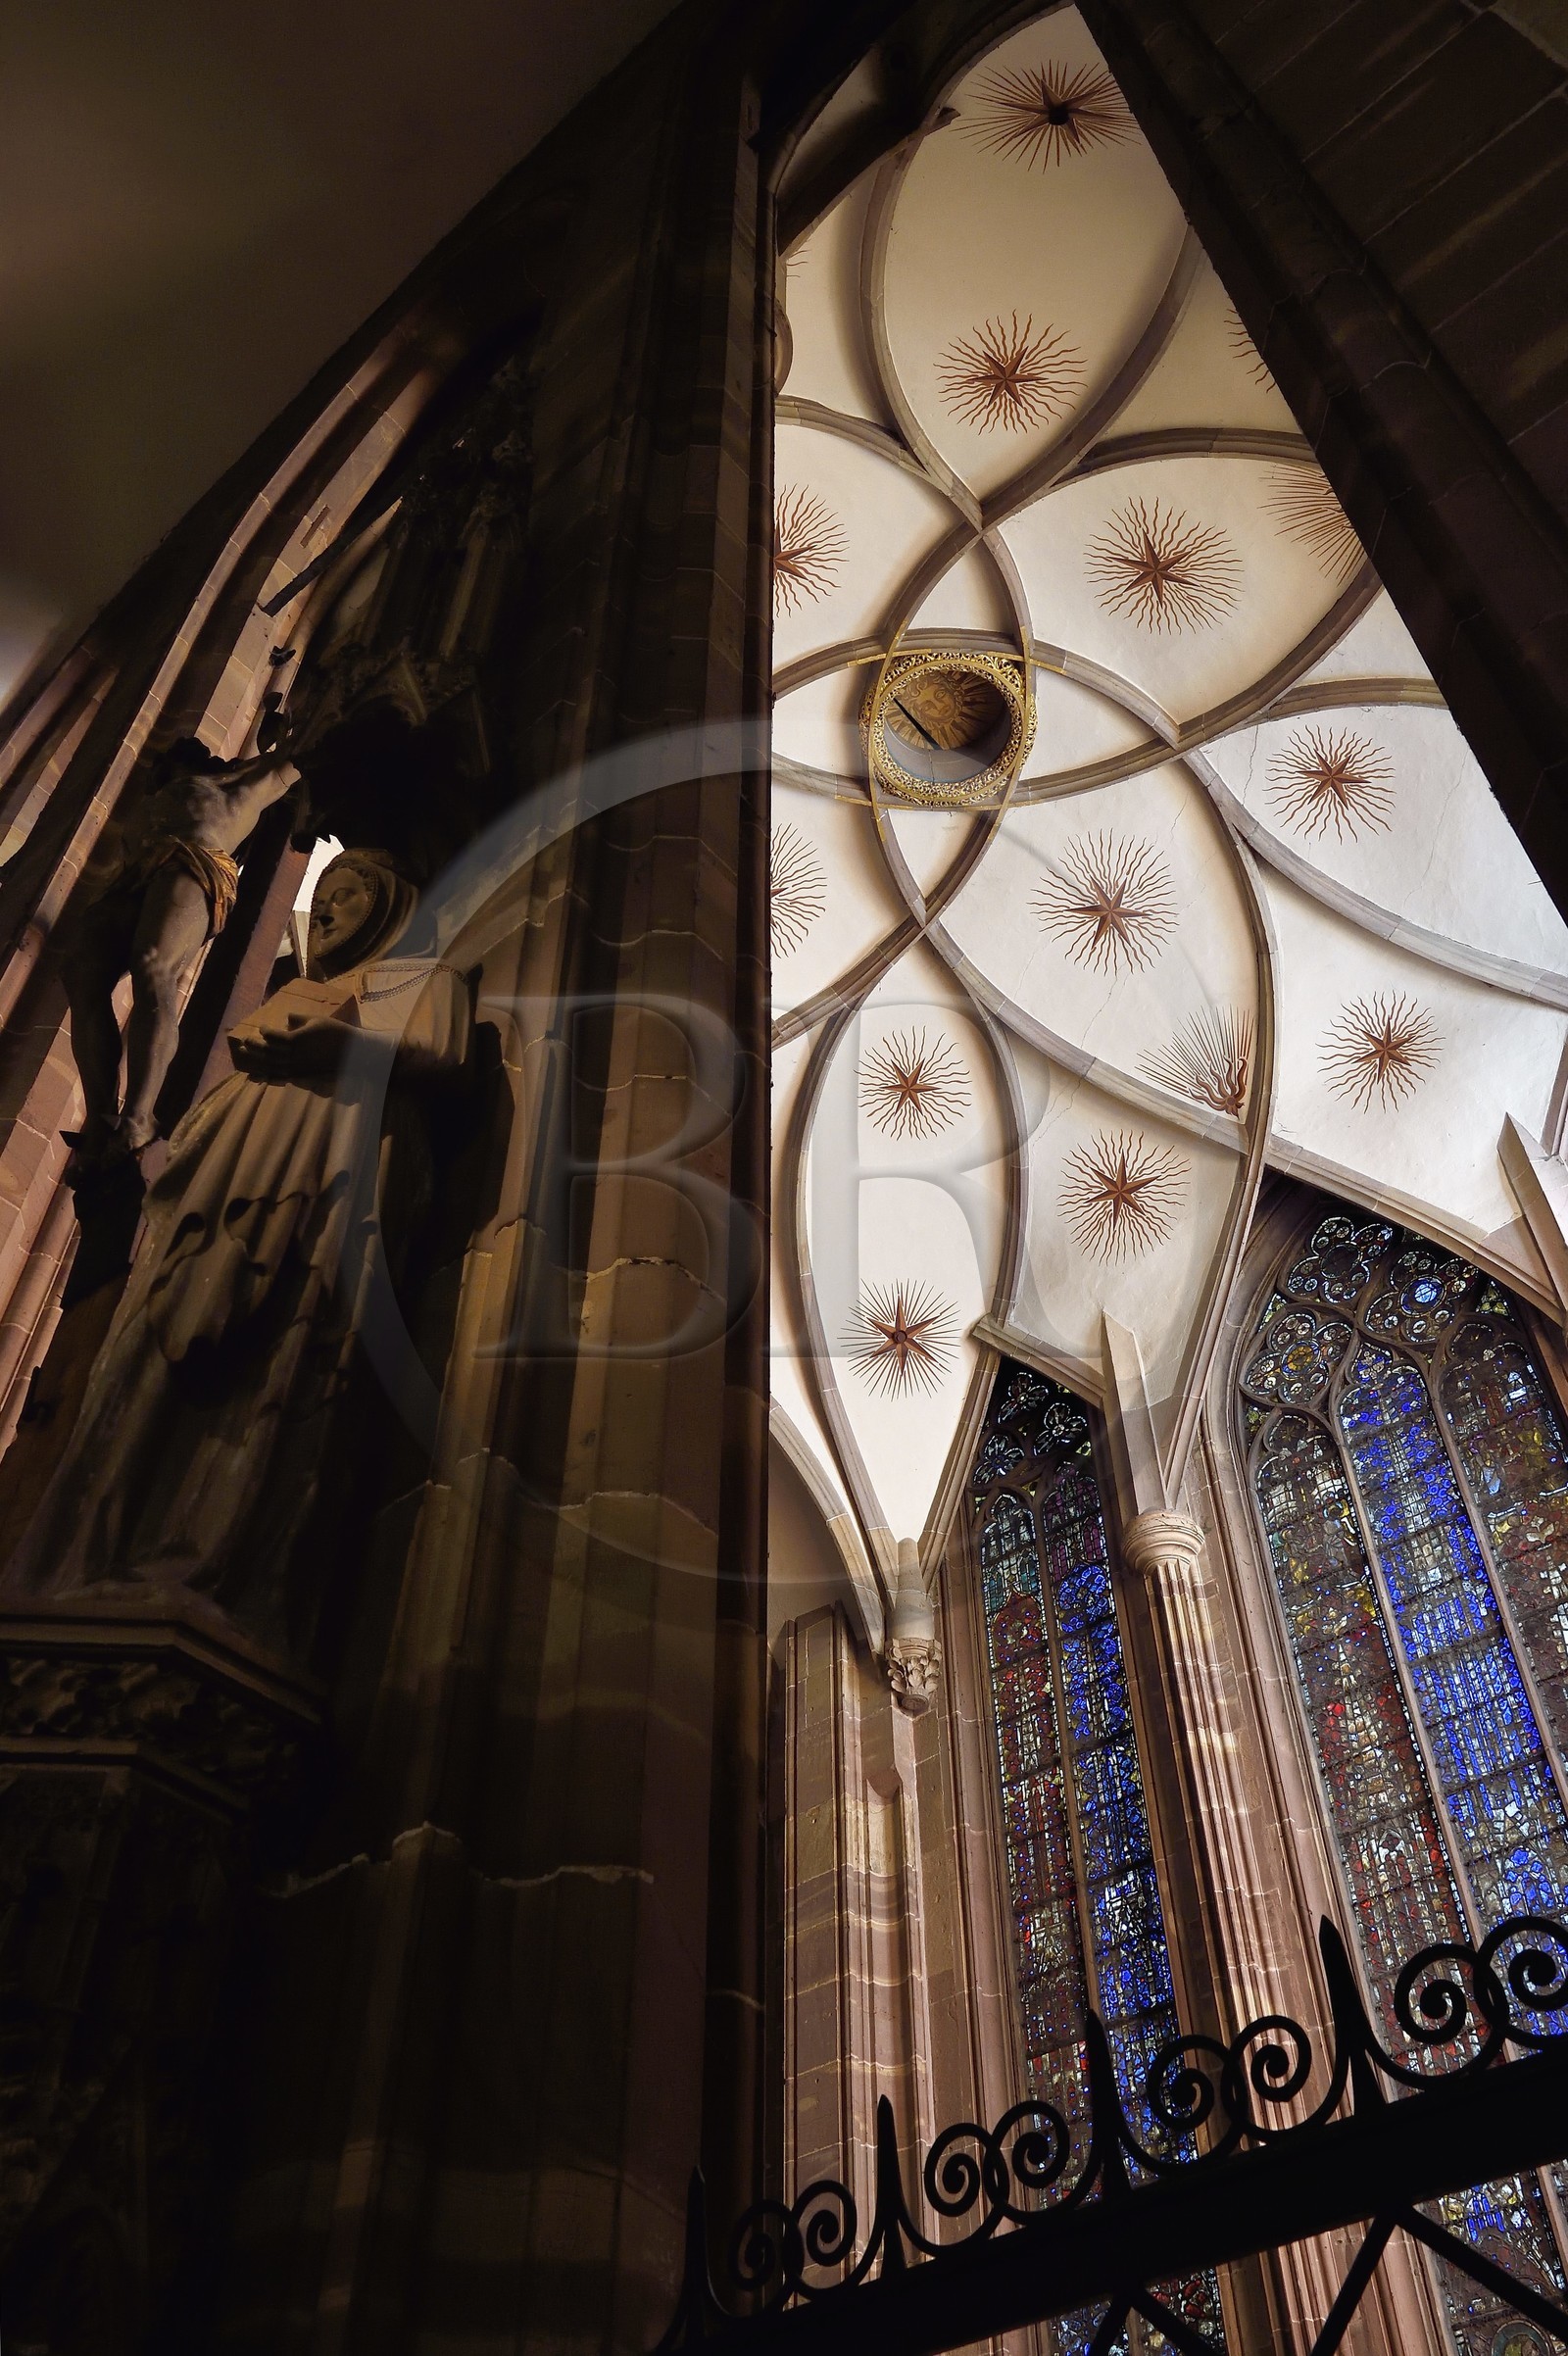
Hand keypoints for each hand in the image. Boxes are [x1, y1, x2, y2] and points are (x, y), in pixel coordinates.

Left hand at [232, 1013, 357, 1078]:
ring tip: (245, 1053)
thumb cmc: (334, 1031)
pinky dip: (267, 1072)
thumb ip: (298, 1018)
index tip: (262, 1028)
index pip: (273, 1036)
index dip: (265, 1031)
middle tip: (245, 1041)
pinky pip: (280, 1074)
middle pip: (268, 1051)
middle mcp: (294, 1054)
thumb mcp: (316, 1019)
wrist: (350, 1052)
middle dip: (254, 1045)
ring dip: (256, 1059)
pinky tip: (258, 1071)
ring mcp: (297, 1065)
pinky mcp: (301, 1073)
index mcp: (297, 1038)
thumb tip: (286, 1019)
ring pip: (270, 1064)